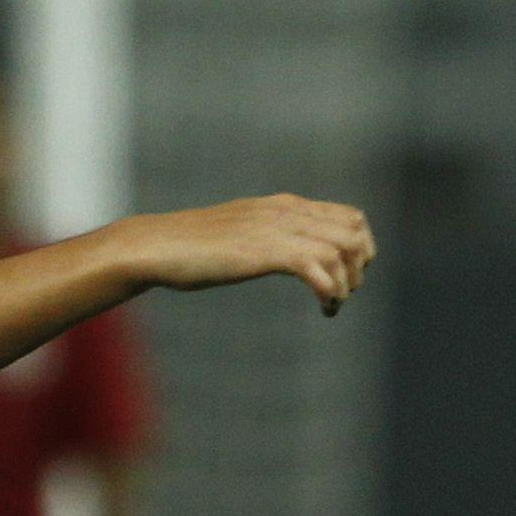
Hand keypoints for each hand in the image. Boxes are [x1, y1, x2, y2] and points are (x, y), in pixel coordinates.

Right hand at [112, 194, 375, 314]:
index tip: (346, 277)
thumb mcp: (237, 235)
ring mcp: (276, 230)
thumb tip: (281, 254)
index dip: (360, 249)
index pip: (350, 216)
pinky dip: (331, 291)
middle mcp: (286, 212)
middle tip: (342, 293)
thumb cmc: (187, 248)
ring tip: (332, 305)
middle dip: (359, 267)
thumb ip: (264, 237)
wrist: (155, 246)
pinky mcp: (264, 252)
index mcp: (282, 206)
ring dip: (348, 283)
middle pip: (355, 231)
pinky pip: (319, 268)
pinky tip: (323, 308)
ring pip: (343, 249)